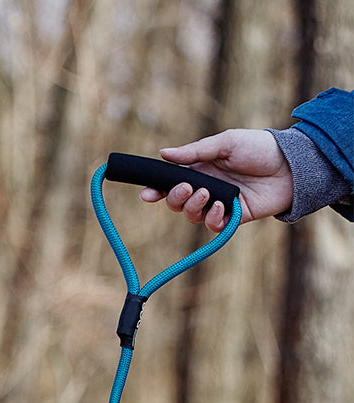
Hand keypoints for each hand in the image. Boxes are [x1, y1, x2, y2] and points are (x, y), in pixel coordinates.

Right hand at [139, 129, 293, 231]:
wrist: (291, 165)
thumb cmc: (259, 148)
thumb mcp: (225, 142)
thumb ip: (194, 151)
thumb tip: (163, 153)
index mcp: (201, 169)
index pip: (171, 184)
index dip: (156, 190)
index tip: (147, 194)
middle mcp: (206, 188)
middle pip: (177, 203)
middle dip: (175, 198)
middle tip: (188, 188)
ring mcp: (218, 204)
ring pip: (191, 215)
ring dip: (193, 207)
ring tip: (208, 194)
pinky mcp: (232, 217)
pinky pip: (212, 225)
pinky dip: (212, 218)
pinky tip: (221, 206)